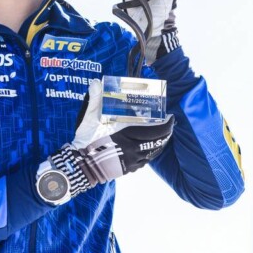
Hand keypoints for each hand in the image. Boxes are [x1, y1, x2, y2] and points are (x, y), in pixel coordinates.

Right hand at [48, 80, 173, 197]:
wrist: (82, 164)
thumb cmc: (87, 140)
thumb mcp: (89, 118)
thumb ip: (94, 99)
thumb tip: (96, 82)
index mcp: (127, 136)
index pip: (155, 132)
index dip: (166, 125)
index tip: (170, 118)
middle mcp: (133, 150)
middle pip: (157, 143)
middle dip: (165, 133)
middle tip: (168, 125)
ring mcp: (132, 162)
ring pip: (152, 153)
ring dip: (159, 144)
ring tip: (161, 136)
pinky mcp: (128, 169)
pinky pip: (144, 161)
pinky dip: (149, 153)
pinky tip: (147, 148)